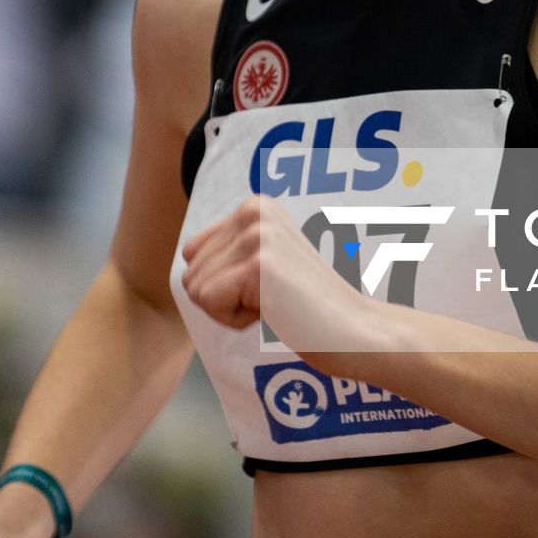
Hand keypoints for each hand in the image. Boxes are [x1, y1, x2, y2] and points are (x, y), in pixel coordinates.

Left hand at [179, 195, 386, 361]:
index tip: (266, 286)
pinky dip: (235, 320)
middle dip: (224, 298)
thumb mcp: (262, 261)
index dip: (223, 284)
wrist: (353, 331)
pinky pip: (208, 302)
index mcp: (255, 206)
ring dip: (230, 309)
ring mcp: (257, 236)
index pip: (192, 253)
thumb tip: (184, 252)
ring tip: (275, 303)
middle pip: (190, 271)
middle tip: (273, 298)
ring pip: (195, 288)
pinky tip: (273, 312)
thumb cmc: (305, 307)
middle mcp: (254, 211)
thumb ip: (228, 250)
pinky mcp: (258, 265)